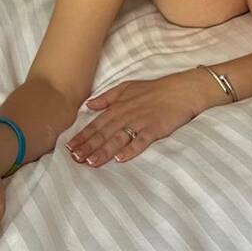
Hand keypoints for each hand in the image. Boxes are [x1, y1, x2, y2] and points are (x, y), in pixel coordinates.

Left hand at [66, 72, 204, 165]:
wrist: (182, 89)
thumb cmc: (154, 89)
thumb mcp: (128, 87)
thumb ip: (107, 98)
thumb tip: (88, 106)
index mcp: (119, 106)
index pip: (97, 124)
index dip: (83, 136)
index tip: (69, 148)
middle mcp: (127, 114)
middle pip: (104, 133)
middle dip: (88, 146)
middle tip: (75, 159)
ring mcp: (141, 121)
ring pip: (118, 138)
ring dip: (104, 151)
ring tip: (91, 162)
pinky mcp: (155, 128)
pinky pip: (141, 140)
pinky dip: (131, 149)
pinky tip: (121, 159)